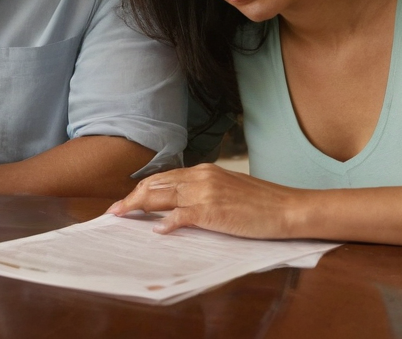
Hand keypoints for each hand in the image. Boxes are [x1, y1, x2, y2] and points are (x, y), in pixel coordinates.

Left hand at [107, 164, 304, 238]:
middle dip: (131, 198)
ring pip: (162, 196)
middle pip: (156, 184)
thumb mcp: (228, 189)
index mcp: (204, 171)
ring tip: (122, 216)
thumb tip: (179, 206)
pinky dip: (167, 221)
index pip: (163, 178)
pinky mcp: (213, 210)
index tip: (126, 201)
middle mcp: (201, 176)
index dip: (141, 189)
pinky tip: (157, 230)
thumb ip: (202, 192)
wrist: (287, 208)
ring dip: (138, 207)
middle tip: (114, 211)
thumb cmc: (261, 203)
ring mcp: (206, 192)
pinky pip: (182, 215)